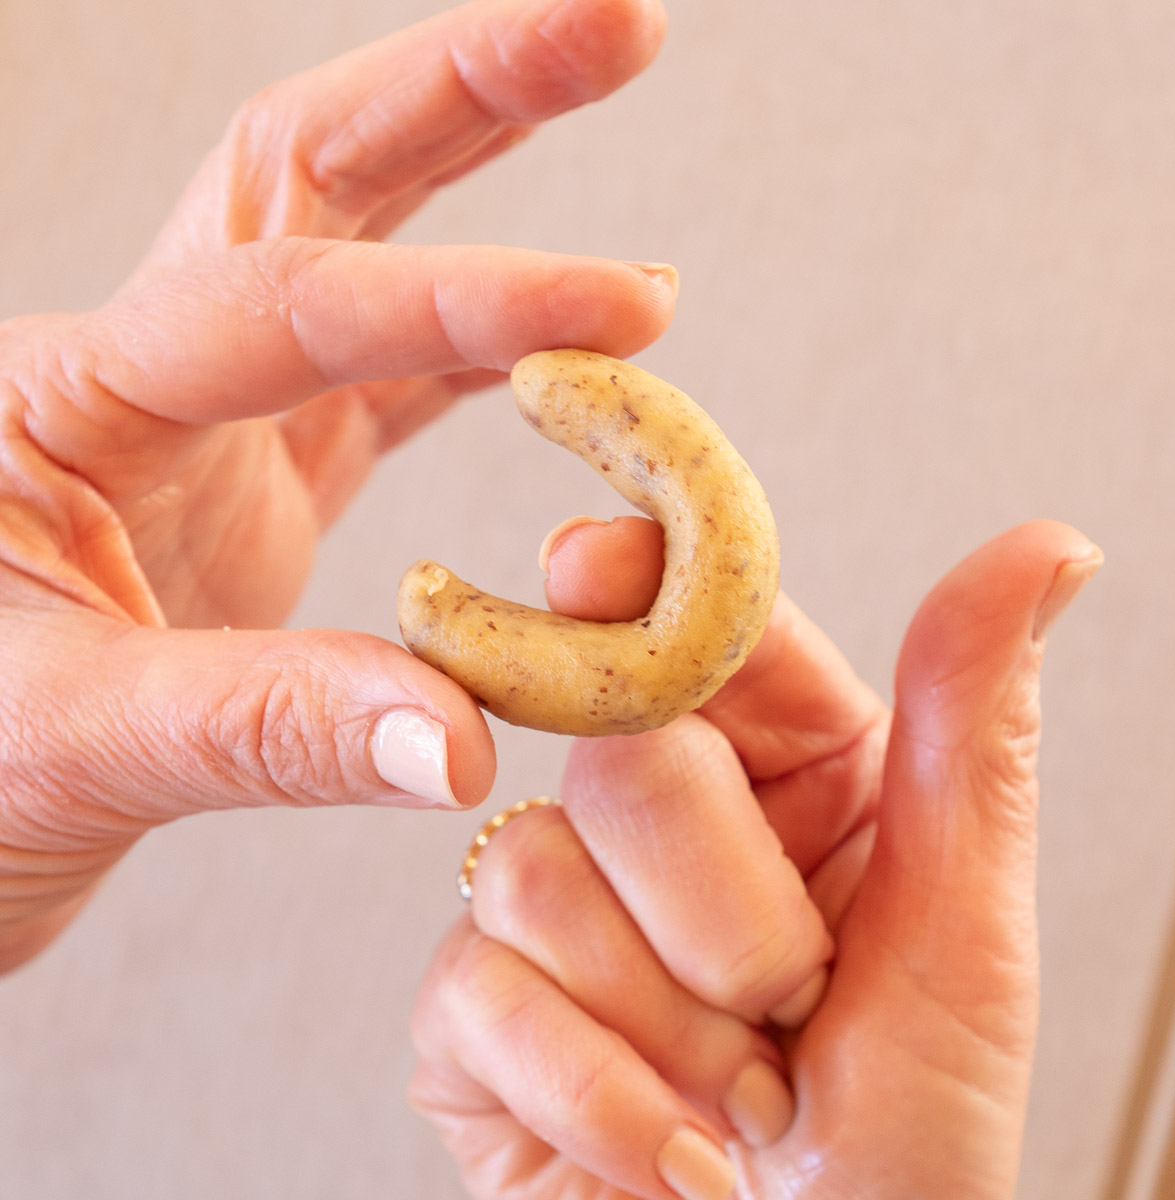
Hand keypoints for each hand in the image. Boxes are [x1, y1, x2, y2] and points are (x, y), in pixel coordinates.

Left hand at [0, 0, 672, 972]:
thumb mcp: (72, 746)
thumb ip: (266, 732)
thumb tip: (458, 747)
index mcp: (69, 401)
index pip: (288, 301)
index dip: (467, 296)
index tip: (622, 312)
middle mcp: (145, 376)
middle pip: (310, 171)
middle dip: (467, 89)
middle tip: (616, 26)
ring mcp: (213, 427)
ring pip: (363, 259)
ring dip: (492, 204)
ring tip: (629, 224)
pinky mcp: (264, 485)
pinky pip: (391, 386)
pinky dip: (486, 360)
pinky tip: (572, 362)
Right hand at [410, 516, 1100, 1198]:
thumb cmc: (909, 1138)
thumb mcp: (963, 933)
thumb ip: (972, 731)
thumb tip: (1047, 546)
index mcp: (784, 769)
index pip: (699, 625)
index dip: (642, 583)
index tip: (591, 565)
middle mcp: (656, 820)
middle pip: (621, 754)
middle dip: (727, 916)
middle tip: (790, 1006)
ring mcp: (549, 906)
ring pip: (539, 870)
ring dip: (672, 1024)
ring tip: (736, 1094)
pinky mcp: (470, 1008)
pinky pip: (479, 987)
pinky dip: (599, 1094)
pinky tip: (665, 1145)